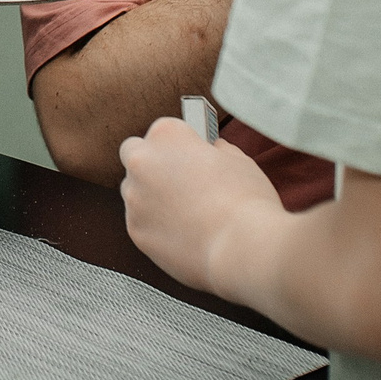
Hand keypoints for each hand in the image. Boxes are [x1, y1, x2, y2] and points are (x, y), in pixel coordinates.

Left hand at [118, 114, 282, 290]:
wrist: (242, 249)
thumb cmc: (245, 202)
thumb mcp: (238, 161)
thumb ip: (217, 151)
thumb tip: (214, 151)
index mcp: (167, 135)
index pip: (163, 130)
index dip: (180, 144)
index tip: (192, 156)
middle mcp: (142, 162)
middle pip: (135, 154)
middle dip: (152, 163)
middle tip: (180, 180)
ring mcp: (135, 198)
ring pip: (135, 190)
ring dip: (151, 195)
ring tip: (186, 212)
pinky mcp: (135, 230)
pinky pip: (140, 221)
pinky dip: (155, 225)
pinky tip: (184, 233)